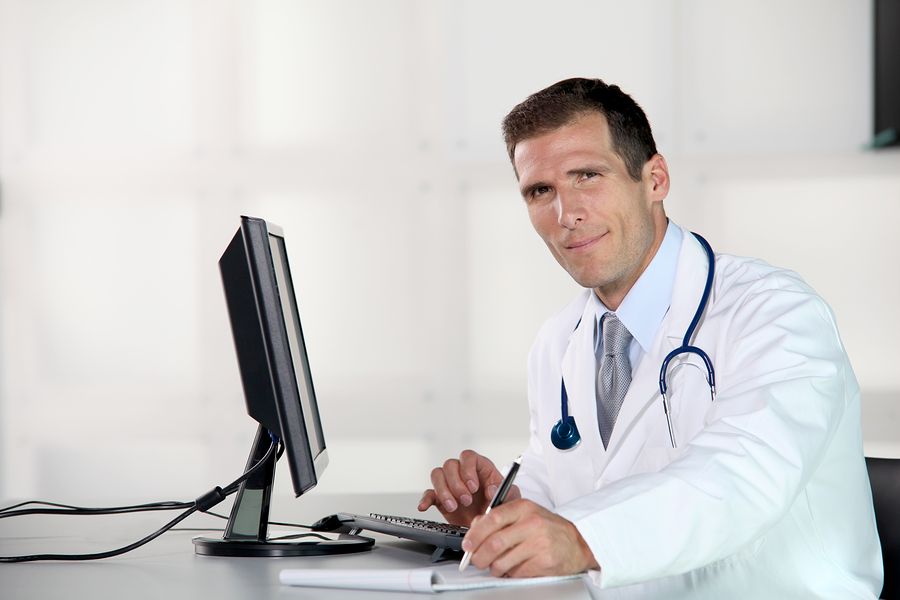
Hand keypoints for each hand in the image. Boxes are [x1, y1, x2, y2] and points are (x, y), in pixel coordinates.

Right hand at [417, 450, 520, 526]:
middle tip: (465, 500)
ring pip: (437, 475)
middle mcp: (463, 472)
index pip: (468, 456)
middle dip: (456, 483)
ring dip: (443, 491)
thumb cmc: (501, 507)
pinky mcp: (440, 498)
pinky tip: (424, 507)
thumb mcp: (509, 498)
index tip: (473, 486)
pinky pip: (428, 493)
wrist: (491, 527)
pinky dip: (425, 499)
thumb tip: (491, 490)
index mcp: (480, 467)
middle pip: (450, 465)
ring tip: (453, 506)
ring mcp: (450, 484)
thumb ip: (502, 492)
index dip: (468, 469)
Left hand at [461, 499, 598, 576]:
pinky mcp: (544, 562)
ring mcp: (539, 544)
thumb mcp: (526, 514)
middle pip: (494, 544)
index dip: (475, 534)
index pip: (492, 518)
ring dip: (494, 568)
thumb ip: (500, 518)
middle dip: (479, 557)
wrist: (577, 544)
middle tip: (477, 560)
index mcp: (524, 508)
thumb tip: (474, 529)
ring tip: (498, 566)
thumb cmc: (548, 529)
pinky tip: (514, 569)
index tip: (467, 544)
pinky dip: (509, 575)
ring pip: (502, 562)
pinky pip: (516, 573)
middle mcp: (532, 523)